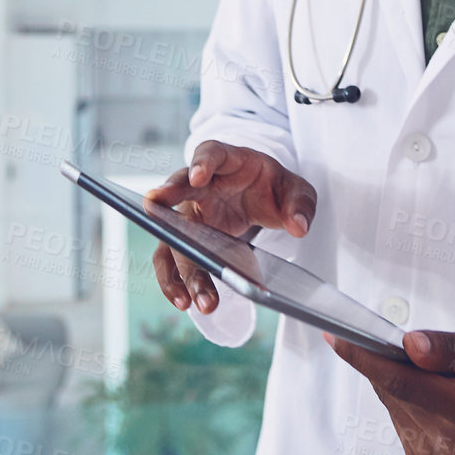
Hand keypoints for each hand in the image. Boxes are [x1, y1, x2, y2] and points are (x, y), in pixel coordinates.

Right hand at [147, 141, 316, 314]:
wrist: (262, 197)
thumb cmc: (273, 187)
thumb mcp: (296, 190)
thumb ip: (300, 203)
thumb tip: (298, 226)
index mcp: (227, 161)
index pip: (210, 153)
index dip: (202, 163)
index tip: (197, 177)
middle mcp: (200, 186)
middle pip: (178, 189)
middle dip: (165, 200)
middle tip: (154, 211)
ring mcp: (189, 212)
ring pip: (173, 235)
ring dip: (179, 265)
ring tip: (189, 296)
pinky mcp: (187, 239)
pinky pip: (172, 258)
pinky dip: (174, 280)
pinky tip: (184, 301)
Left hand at [326, 325, 454, 454]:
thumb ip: (451, 346)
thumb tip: (408, 346)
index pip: (404, 384)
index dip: (365, 359)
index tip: (335, 337)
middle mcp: (453, 446)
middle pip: (394, 392)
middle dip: (392, 361)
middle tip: (419, 345)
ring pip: (393, 404)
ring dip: (403, 380)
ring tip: (443, 374)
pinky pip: (400, 418)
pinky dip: (409, 398)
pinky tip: (439, 392)